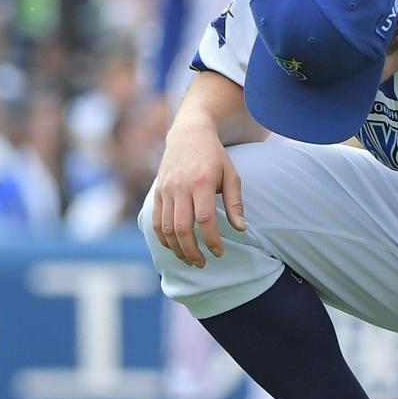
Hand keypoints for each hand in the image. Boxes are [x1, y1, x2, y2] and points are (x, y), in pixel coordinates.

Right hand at [152, 117, 245, 266]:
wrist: (189, 134)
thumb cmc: (215, 157)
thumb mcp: (231, 175)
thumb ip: (235, 203)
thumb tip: (241, 229)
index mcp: (202, 182)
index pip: (204, 219)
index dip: (211, 240)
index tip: (219, 252)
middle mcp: (180, 187)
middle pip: (182, 228)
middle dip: (192, 251)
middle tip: (202, 263)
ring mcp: (166, 190)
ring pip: (166, 228)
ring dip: (177, 248)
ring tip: (190, 260)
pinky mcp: (157, 192)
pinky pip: (156, 221)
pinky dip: (163, 238)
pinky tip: (174, 248)